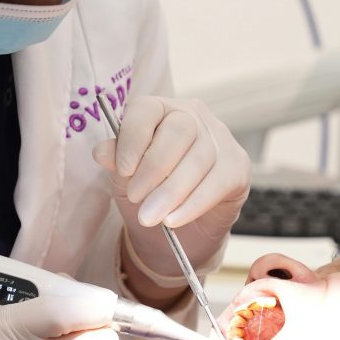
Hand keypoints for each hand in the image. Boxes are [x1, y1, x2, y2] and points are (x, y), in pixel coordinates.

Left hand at [92, 96, 250, 284]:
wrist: (180, 230)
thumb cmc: (150, 192)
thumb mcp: (125, 179)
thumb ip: (116, 162)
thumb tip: (101, 152)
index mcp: (160, 110)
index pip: (146, 109)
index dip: (133, 137)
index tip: (123, 170)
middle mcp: (193, 116)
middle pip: (179, 130)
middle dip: (154, 167)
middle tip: (137, 198)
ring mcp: (220, 138)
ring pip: (199, 158)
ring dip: (172, 191)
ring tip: (151, 216)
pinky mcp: (238, 166)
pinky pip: (218, 182)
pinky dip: (193, 204)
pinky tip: (174, 219)